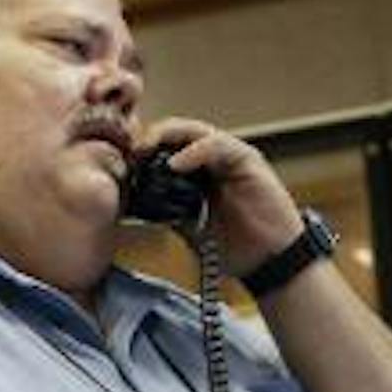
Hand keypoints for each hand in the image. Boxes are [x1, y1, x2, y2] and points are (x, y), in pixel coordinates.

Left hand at [135, 118, 302, 276]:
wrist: (271, 261)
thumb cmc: (235, 246)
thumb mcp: (188, 227)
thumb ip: (166, 210)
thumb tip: (131, 203)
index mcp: (198, 172)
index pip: (166, 146)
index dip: (142, 150)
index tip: (120, 163)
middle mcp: (214, 159)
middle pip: (176, 132)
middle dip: (149, 138)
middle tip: (129, 153)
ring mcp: (231, 157)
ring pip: (195, 130)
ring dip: (167, 136)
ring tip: (145, 150)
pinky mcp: (247, 159)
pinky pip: (217, 144)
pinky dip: (194, 150)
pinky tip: (175, 164)